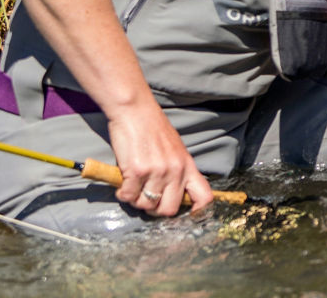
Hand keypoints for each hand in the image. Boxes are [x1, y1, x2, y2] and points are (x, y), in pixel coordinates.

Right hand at [107, 100, 213, 216]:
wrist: (135, 110)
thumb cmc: (152, 127)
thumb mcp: (174, 148)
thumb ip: (177, 170)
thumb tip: (171, 194)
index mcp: (187, 165)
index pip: (204, 197)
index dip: (198, 213)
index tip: (188, 217)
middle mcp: (175, 171)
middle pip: (169, 210)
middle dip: (155, 209)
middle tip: (146, 197)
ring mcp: (157, 171)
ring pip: (146, 205)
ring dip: (136, 200)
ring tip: (133, 186)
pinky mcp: (137, 171)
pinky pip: (128, 196)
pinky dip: (122, 194)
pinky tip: (122, 182)